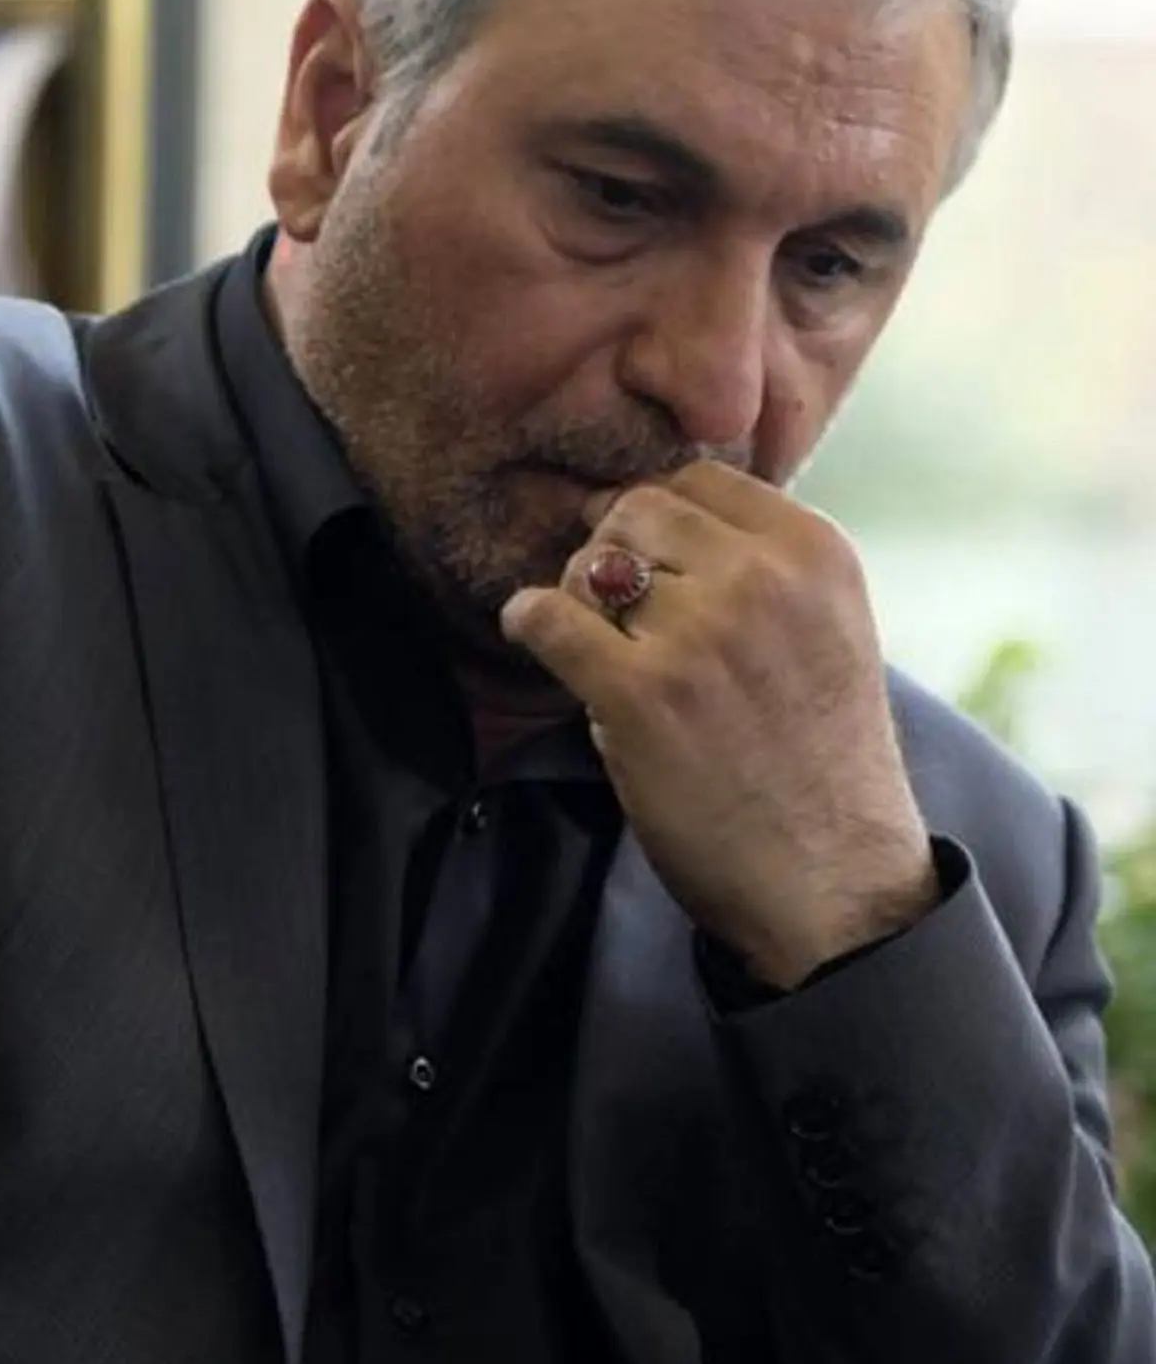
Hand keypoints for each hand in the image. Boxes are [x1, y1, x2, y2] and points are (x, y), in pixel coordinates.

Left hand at [500, 463, 937, 989]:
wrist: (836, 885)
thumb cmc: (819, 766)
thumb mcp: (827, 632)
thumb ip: (763, 570)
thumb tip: (651, 516)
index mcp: (817, 554)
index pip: (702, 478)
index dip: (659, 515)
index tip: (643, 556)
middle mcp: (764, 579)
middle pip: (639, 507)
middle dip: (612, 549)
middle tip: (610, 608)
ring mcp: (702, 634)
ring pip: (593, 562)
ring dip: (581, 598)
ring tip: (598, 646)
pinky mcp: (643, 694)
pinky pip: (547, 618)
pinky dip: (529, 624)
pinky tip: (535, 640)